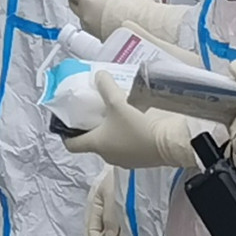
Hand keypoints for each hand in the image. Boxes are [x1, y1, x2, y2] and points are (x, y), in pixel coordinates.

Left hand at [62, 0, 187, 47]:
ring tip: (104, 5)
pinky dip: (98, 21)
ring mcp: (91, 28)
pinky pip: (93, 27)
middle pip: (72, 2)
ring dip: (89, 10)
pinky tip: (110, 17)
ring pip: (83, 16)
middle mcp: (85, 15)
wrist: (145, 29)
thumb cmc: (135, 8)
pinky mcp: (99, 37)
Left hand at [65, 75, 209, 171]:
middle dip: (91, 127)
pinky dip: (124, 135)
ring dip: (109, 131)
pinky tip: (132, 121)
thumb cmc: (137, 126)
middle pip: (92, 142)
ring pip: (110, 144)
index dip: (66, 134)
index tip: (68, 121)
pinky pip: (126, 146)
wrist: (169, 144)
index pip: (72, 145)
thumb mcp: (118, 102)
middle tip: (93, 109)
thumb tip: (99, 75)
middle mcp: (107, 156)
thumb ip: (105, 87)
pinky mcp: (139, 159)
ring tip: (114, 112)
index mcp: (96, 145)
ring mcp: (124, 160)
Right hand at [82, 164, 130, 235]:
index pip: (91, 227)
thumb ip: (110, 217)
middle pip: (95, 229)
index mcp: (94, 201)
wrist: (136, 156)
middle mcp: (100, 204)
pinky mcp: (120, 204)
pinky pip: (115, 223)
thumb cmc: (121, 176)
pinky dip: (115, 234)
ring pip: (105, 228)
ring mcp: (110, 204)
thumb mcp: (113, 196)